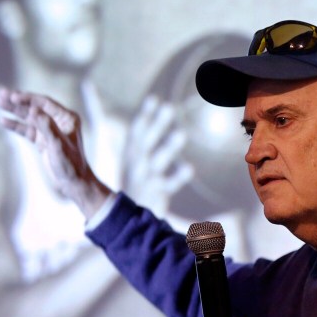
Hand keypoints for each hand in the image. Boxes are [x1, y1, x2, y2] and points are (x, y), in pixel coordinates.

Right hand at [0, 88, 110, 218]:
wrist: (74, 183)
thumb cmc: (70, 164)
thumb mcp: (58, 144)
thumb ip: (46, 126)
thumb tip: (33, 109)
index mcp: (67, 117)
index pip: (44, 103)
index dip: (28, 99)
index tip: (12, 96)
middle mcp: (59, 121)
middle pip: (34, 107)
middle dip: (17, 101)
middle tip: (0, 94)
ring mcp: (50, 130)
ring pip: (29, 118)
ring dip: (14, 111)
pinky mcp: (43, 140)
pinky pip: (27, 130)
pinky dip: (16, 126)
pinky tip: (3, 121)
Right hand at [122, 94, 192, 214]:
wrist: (126, 217)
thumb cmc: (136, 180)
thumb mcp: (134, 156)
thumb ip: (144, 133)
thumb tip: (155, 106)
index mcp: (132, 151)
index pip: (137, 130)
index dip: (145, 114)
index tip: (154, 99)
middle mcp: (137, 163)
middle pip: (147, 140)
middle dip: (158, 123)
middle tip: (170, 107)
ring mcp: (146, 178)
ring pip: (158, 160)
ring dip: (169, 147)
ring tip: (181, 133)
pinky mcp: (157, 192)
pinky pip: (169, 184)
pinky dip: (178, 177)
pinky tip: (189, 169)